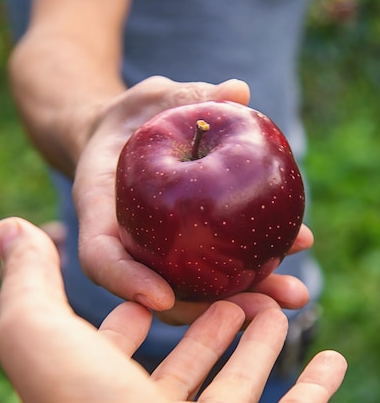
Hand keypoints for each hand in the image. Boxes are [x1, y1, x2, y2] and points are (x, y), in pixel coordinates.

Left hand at [0, 217, 345, 402]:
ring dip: (260, 342)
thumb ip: (27, 273)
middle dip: (213, 319)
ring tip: (275, 299)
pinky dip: (315, 390)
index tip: (157, 284)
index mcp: (107, 387)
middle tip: (235, 287)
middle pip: (192, 359)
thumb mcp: (34, 321)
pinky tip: (333, 358)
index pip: (124, 343)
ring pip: (241, 382)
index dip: (139, 310)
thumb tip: (8, 225)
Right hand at [73, 76, 312, 323]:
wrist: (126, 135)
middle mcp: (130, 244)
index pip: (101, 258)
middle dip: (210, 312)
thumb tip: (237, 90)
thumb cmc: (130, 117)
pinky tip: (301, 244)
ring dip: (246, 299)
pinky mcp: (190, 243)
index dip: (127, 282)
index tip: (161, 297)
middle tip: (262, 312)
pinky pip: (219, 260)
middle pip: (162, 293)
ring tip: (296, 294)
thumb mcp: (148, 98)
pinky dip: (257, 261)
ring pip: (196, 289)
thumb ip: (181, 95)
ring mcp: (160, 251)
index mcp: (100, 212)